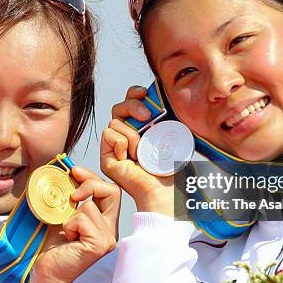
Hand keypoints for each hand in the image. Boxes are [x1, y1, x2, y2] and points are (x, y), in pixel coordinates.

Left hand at [30, 167, 119, 282]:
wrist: (47, 273)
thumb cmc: (52, 246)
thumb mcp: (64, 214)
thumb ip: (73, 197)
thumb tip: (71, 172)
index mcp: (105, 222)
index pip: (111, 190)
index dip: (94, 178)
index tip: (76, 172)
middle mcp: (110, 230)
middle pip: (112, 191)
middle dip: (90, 184)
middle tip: (72, 194)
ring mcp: (107, 239)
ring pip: (89, 206)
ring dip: (70, 215)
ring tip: (66, 232)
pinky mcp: (99, 245)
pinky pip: (82, 219)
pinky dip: (69, 225)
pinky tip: (67, 239)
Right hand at [102, 85, 173, 215]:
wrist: (165, 190)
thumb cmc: (171, 168)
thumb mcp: (174, 135)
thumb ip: (171, 117)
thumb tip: (175, 98)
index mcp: (142, 128)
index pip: (131, 101)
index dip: (135, 93)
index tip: (145, 92)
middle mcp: (126, 136)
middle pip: (119, 107)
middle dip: (132, 106)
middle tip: (147, 116)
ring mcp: (115, 147)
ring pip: (114, 121)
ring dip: (131, 134)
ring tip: (141, 151)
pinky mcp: (107, 157)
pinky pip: (108, 134)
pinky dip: (122, 143)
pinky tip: (130, 157)